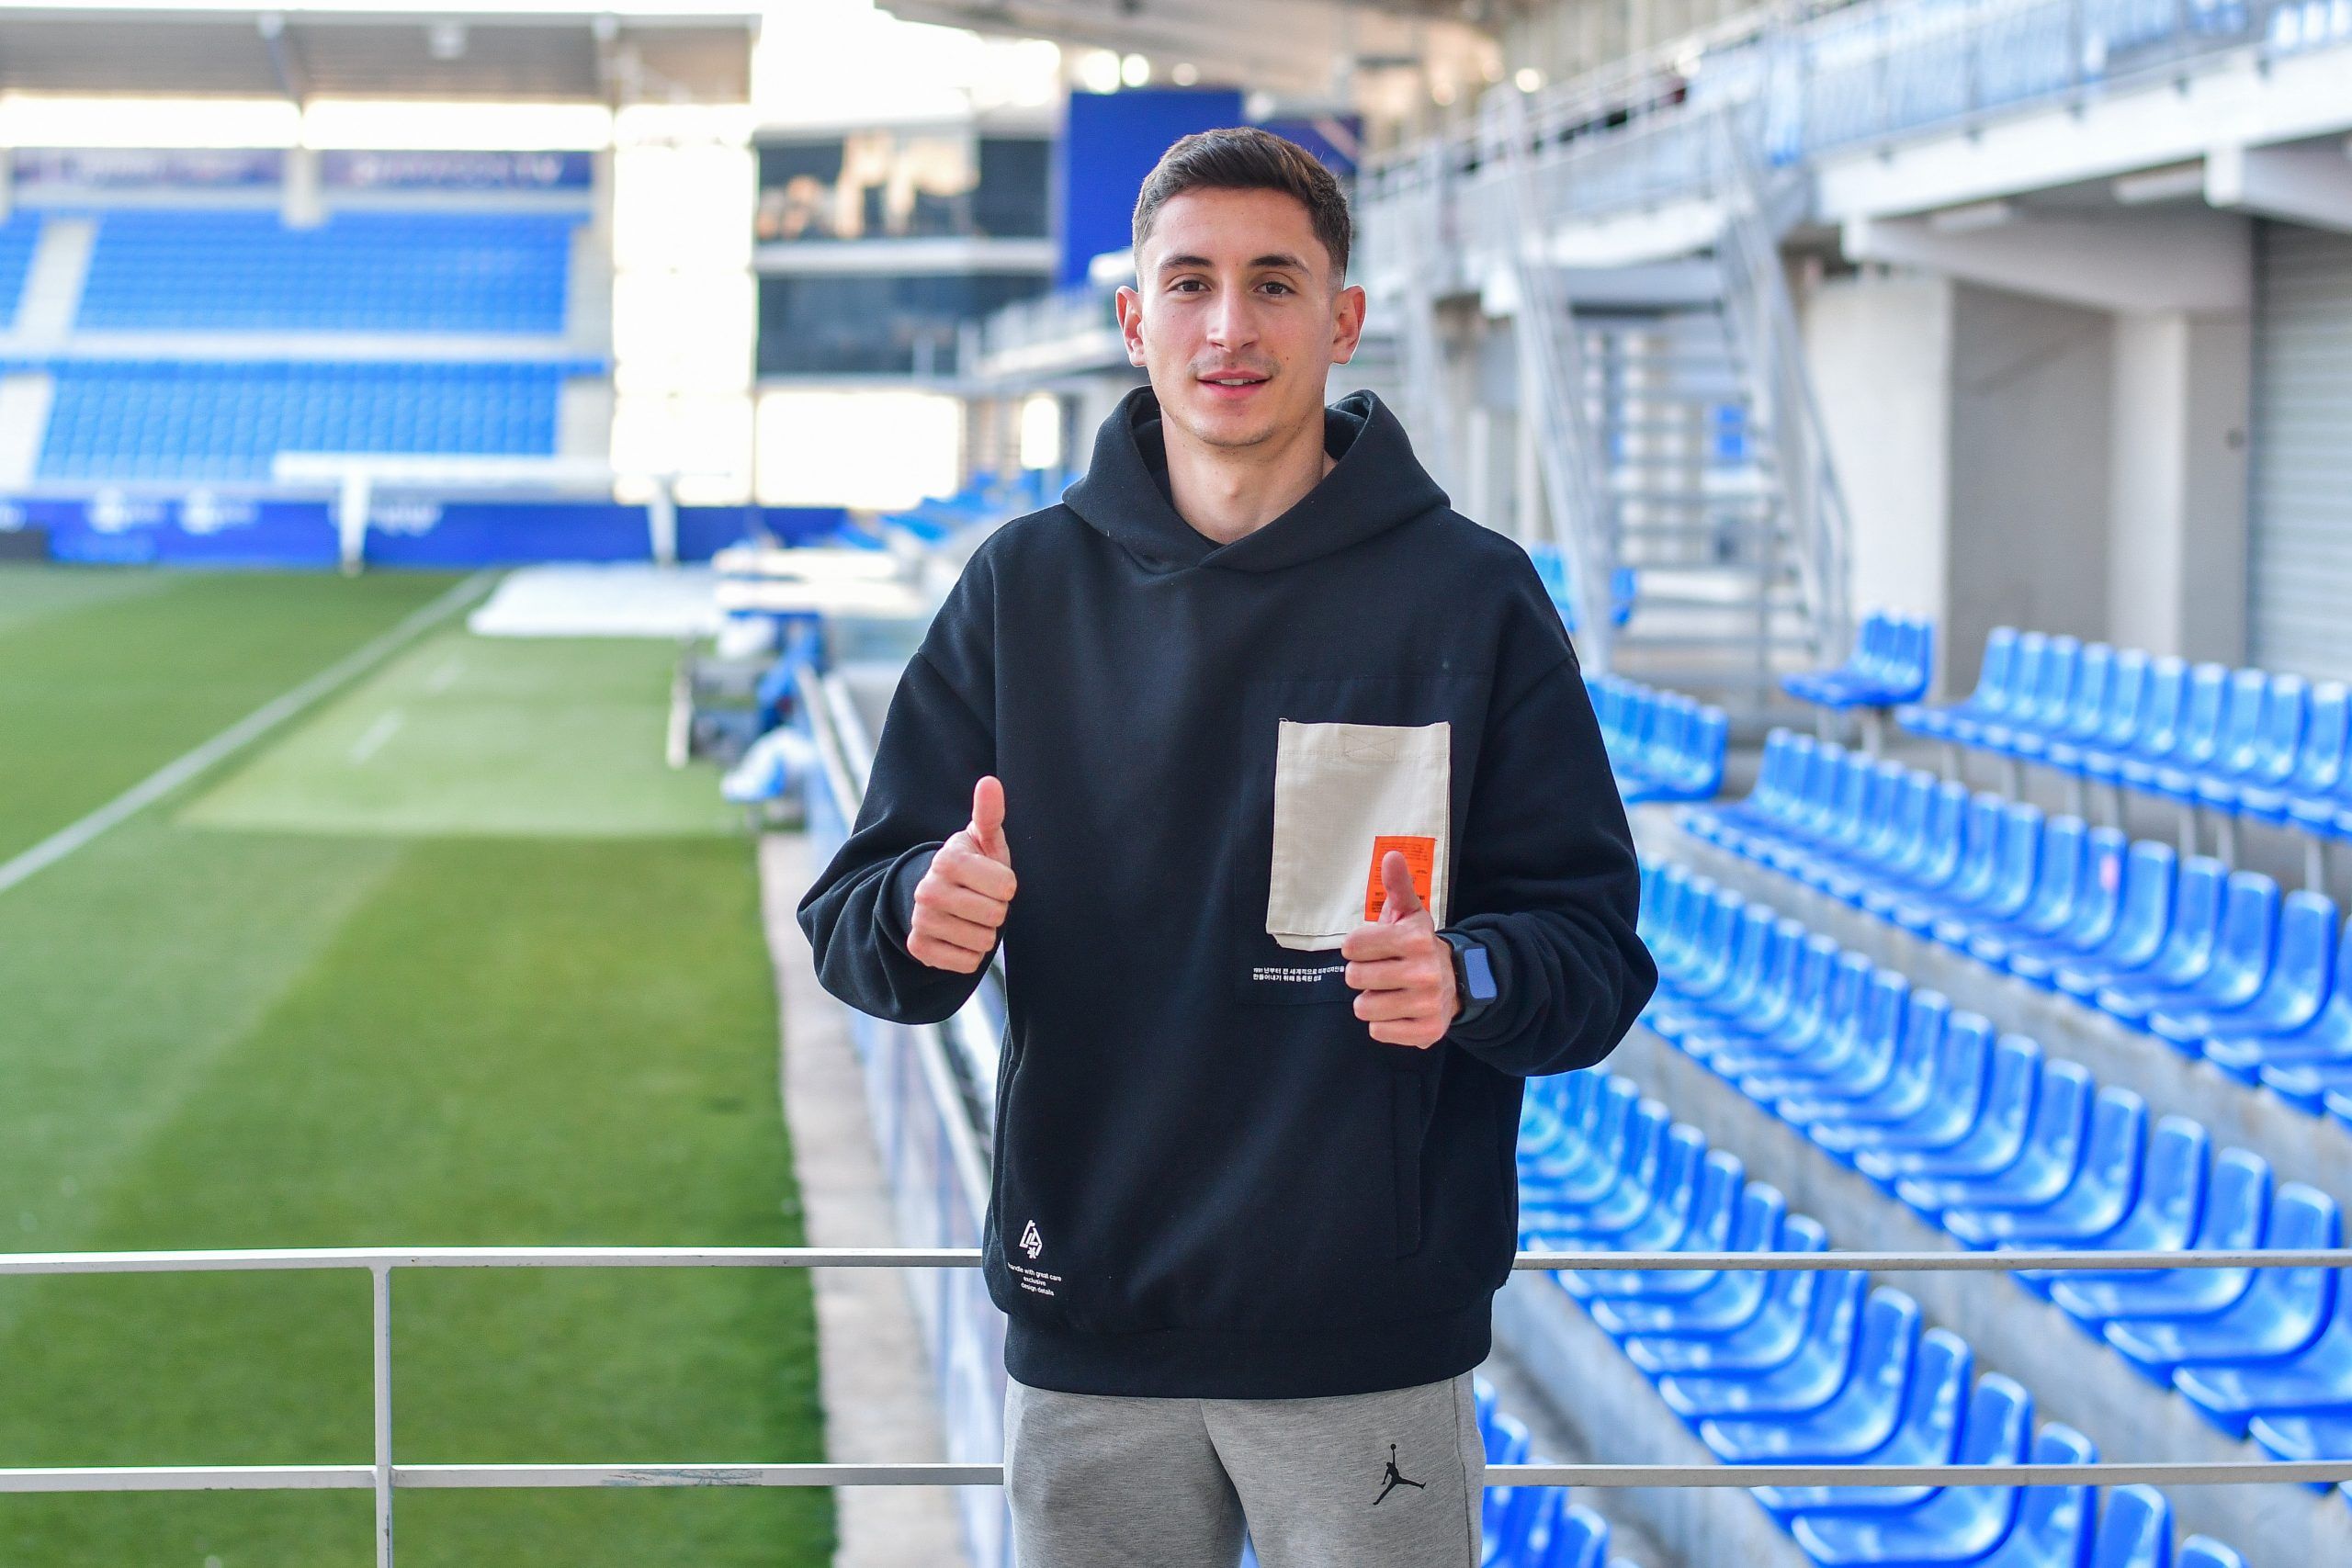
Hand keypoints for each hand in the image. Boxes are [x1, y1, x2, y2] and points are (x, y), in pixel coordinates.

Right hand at [907, 775, 1016, 974]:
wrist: (938, 897)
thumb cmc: (973, 866)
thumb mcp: (984, 840)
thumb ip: (989, 814)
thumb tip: (990, 782)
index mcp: (947, 860)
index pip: (1007, 887)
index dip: (1007, 886)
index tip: (991, 880)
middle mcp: (928, 890)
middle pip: (995, 916)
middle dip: (997, 911)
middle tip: (981, 900)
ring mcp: (920, 920)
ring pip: (983, 942)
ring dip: (985, 934)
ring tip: (971, 917)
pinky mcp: (919, 948)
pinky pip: (968, 963)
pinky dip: (971, 954)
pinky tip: (959, 937)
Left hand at [1340, 849, 1458, 1048]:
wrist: (1455, 982)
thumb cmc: (1418, 945)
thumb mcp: (1409, 912)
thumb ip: (1397, 884)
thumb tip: (1391, 855)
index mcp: (1415, 939)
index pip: (1352, 946)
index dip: (1357, 947)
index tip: (1373, 947)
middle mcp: (1425, 971)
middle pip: (1355, 978)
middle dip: (1363, 974)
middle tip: (1382, 971)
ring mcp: (1427, 1003)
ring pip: (1364, 1008)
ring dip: (1372, 1001)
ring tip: (1390, 991)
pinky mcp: (1427, 1031)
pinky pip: (1379, 1031)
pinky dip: (1383, 1024)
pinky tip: (1399, 1010)